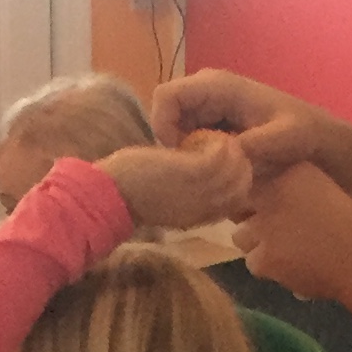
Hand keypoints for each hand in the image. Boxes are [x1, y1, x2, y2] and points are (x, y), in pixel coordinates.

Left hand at [102, 135, 250, 230]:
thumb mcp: (171, 203)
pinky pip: (221, 156)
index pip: (236, 201)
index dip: (239, 180)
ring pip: (238, 171)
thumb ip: (189, 194)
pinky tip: (211, 135)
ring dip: (234, 150)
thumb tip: (195, 172)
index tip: (232, 163)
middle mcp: (206, 208)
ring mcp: (200, 192)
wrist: (108, 198)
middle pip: (243, 187)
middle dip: (243, 164)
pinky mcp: (191, 173)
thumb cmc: (134, 197)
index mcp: (201, 216)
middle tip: (232, 146)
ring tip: (223, 138)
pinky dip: (220, 142)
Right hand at [153, 71, 351, 230]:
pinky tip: (213, 176)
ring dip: (185, 155)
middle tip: (192, 175)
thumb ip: (250, 146)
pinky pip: (191, 138)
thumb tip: (221, 156)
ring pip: (177, 131)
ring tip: (205, 178)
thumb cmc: (305, 133)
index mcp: (219, 85)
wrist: (323, 139)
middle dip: (173, 146)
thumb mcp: (281, 140)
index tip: (177, 159)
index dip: (162, 127)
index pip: (167, 97)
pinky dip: (196, 157)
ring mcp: (212, 106)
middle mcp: (210, 90)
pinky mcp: (216, 123)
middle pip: (168, 116)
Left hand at [233, 162, 351, 307]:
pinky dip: (269, 267)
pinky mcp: (265, 256)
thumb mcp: (322, 189)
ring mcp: (265, 225)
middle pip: (243, 208)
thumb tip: (258, 194)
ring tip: (287, 250)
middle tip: (281, 232)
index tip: (270, 208)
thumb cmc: (351, 226)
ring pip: (242, 236)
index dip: (257, 197)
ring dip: (259, 244)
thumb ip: (291, 185)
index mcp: (291, 172)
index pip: (252, 178)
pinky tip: (290, 266)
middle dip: (256, 221)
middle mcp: (273, 192)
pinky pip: (252, 263)